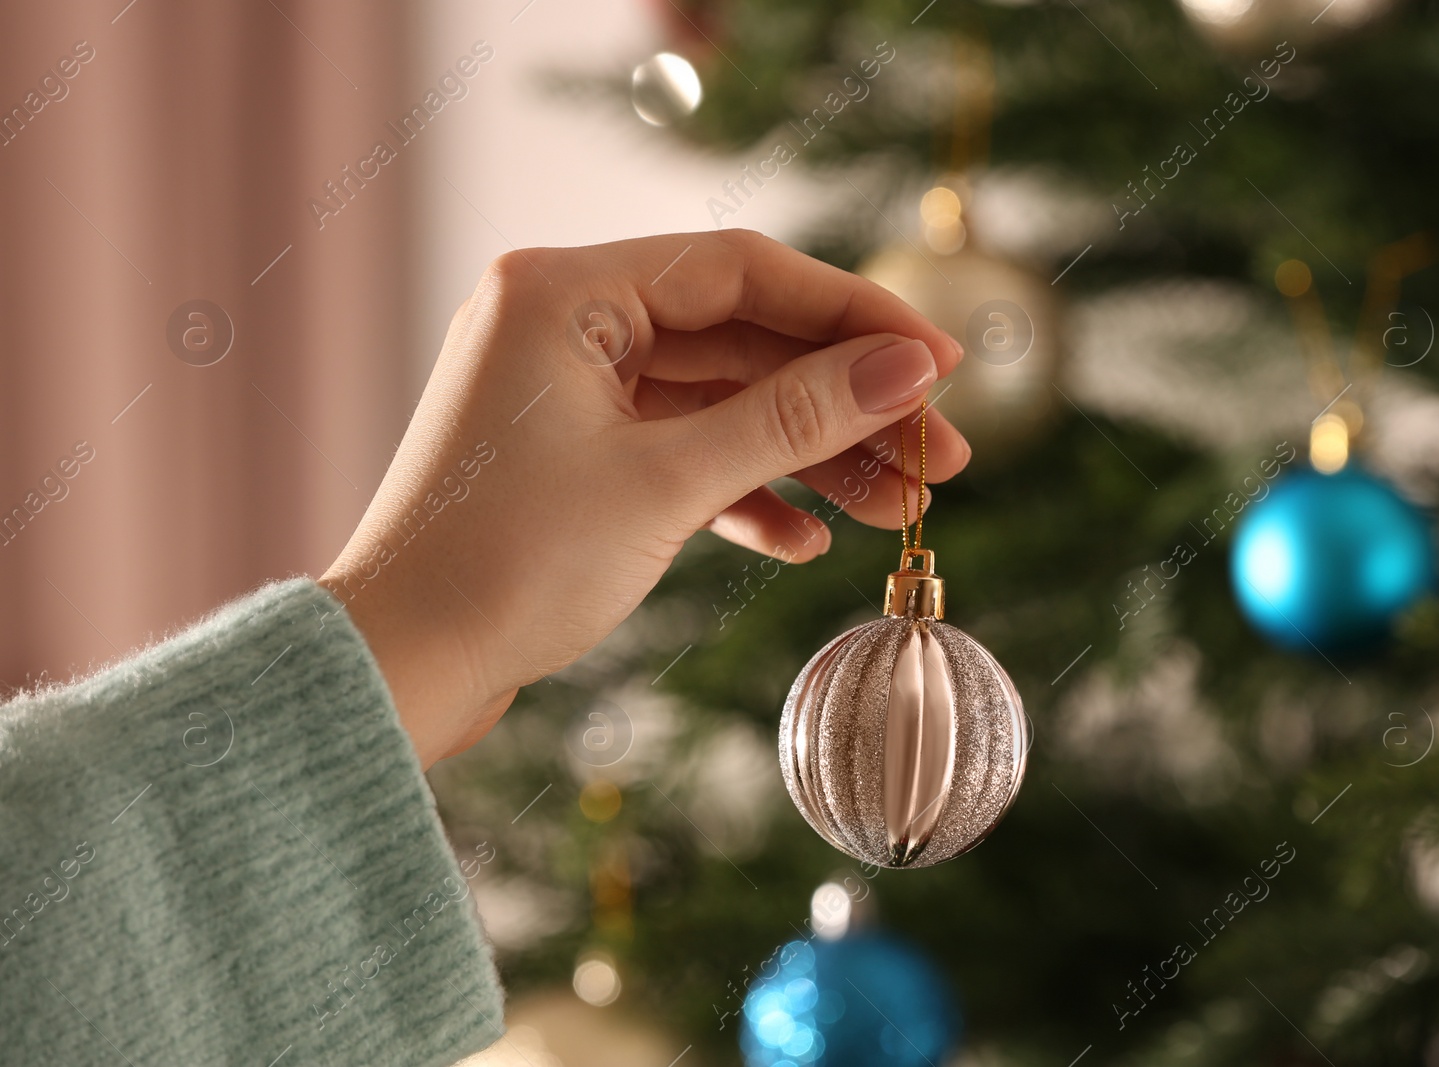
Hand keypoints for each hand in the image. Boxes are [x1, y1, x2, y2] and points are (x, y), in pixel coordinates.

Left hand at [318, 230, 968, 767]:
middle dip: (844, 401)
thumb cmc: (506, 568)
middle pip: (742, 340)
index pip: (743, 270)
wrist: (398, 670)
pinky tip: (804, 540)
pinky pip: (680, 452)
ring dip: (808, 455)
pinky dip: (743, 492)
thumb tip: (907, 372)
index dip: (854, 314)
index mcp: (564, 291)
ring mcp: (567, 392)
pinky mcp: (572, 457)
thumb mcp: (667, 484)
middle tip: (939, 454)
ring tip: (898, 507)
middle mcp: (562, 323)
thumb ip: (793, 419)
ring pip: (720, 403)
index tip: (942, 362)